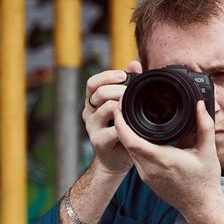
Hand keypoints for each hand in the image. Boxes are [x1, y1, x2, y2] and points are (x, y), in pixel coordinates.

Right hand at [83, 61, 142, 175]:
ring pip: (105, 108)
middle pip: (98, 92)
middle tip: (130, 91)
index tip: (123, 75)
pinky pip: (112, 129)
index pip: (92, 83)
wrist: (116, 161)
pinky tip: (132, 123)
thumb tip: (134, 63)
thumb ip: (128, 85)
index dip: (106, 76)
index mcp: (93, 102)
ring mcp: (92, 127)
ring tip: (132, 106)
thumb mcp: (125, 106)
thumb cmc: (122, 131)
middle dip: (117, 89)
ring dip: (121, 104)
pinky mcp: (99, 141)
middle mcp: (89, 113)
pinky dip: (124, 124)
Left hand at [113, 99, 222, 217]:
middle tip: (124, 107)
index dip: (121, 124)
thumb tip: (200, 105)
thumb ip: (205, 126)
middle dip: (121, 125)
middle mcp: (150, 169)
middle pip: (126, 144)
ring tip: (130, 119)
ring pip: (129, 151)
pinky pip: (135, 159)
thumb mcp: (208, 151)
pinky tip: (140, 137)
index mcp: (163, 159)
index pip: (131, 140)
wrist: (200, 207)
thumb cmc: (205, 181)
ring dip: (126, 136)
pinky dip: (133, 146)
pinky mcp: (146, 180)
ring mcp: (146, 176)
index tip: (120, 108)